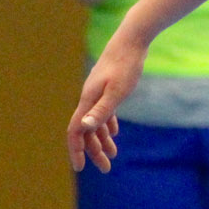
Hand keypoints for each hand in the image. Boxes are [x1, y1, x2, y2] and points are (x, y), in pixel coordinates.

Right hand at [67, 37, 142, 171]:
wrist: (132, 39)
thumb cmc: (126, 64)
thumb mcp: (118, 90)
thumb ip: (102, 110)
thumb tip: (83, 128)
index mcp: (88, 101)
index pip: (76, 131)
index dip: (76, 150)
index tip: (81, 168)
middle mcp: (89, 98)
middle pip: (86, 130)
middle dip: (94, 151)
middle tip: (106, 168)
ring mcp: (98, 92)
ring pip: (95, 122)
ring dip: (102, 140)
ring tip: (113, 155)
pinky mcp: (108, 87)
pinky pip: (103, 112)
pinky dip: (107, 125)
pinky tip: (114, 133)